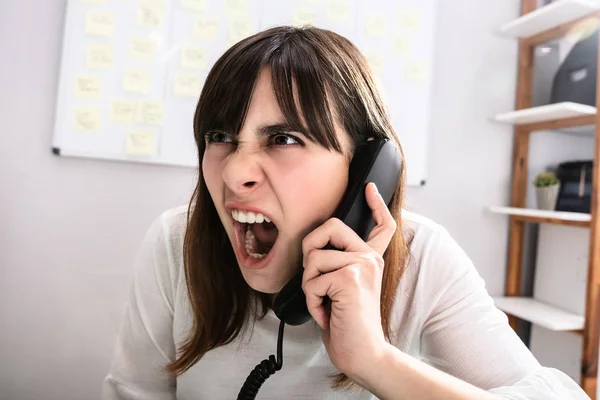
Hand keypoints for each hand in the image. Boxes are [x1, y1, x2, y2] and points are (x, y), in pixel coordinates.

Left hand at [301, 182, 396, 378]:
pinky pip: (312, 280)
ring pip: (314, 259)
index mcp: (370, 260)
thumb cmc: (347, 325)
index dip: (376, 205)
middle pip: (330, 226)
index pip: (381, 226)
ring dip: (309, 286)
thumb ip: (337, 267)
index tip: (369, 189)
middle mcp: (370, 258)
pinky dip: (311, 301)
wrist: (363, 354)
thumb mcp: (342, 290)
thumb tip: (313, 252)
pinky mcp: (349, 278)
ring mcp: (362, 266)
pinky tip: (327, 313)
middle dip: (310, 246)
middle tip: (314, 275)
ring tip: (324, 304)